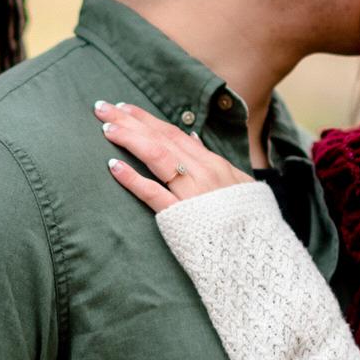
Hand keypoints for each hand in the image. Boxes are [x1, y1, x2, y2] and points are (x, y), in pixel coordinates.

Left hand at [95, 101, 251, 212]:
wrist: (258, 252)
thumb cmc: (247, 221)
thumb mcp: (238, 184)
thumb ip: (213, 161)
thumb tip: (193, 137)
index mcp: (214, 164)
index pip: (174, 134)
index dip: (147, 119)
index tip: (124, 108)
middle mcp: (203, 172)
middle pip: (161, 139)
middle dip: (130, 121)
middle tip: (102, 107)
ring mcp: (192, 194)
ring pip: (157, 157)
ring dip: (130, 139)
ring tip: (106, 128)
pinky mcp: (181, 218)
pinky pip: (154, 194)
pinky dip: (133, 179)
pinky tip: (113, 166)